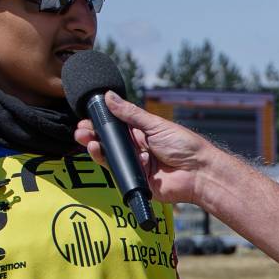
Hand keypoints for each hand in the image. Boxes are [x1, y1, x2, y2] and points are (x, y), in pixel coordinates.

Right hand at [74, 91, 221, 207]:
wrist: (198, 172)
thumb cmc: (184, 146)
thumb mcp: (155, 124)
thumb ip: (130, 113)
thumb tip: (109, 97)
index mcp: (143, 132)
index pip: (117, 126)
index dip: (101, 123)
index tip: (87, 118)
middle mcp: (138, 148)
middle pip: (110, 142)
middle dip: (93, 136)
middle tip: (80, 131)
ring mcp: (136, 165)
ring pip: (111, 157)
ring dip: (97, 148)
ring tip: (87, 140)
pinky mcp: (136, 181)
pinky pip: (118, 172)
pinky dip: (110, 162)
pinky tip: (106, 153)